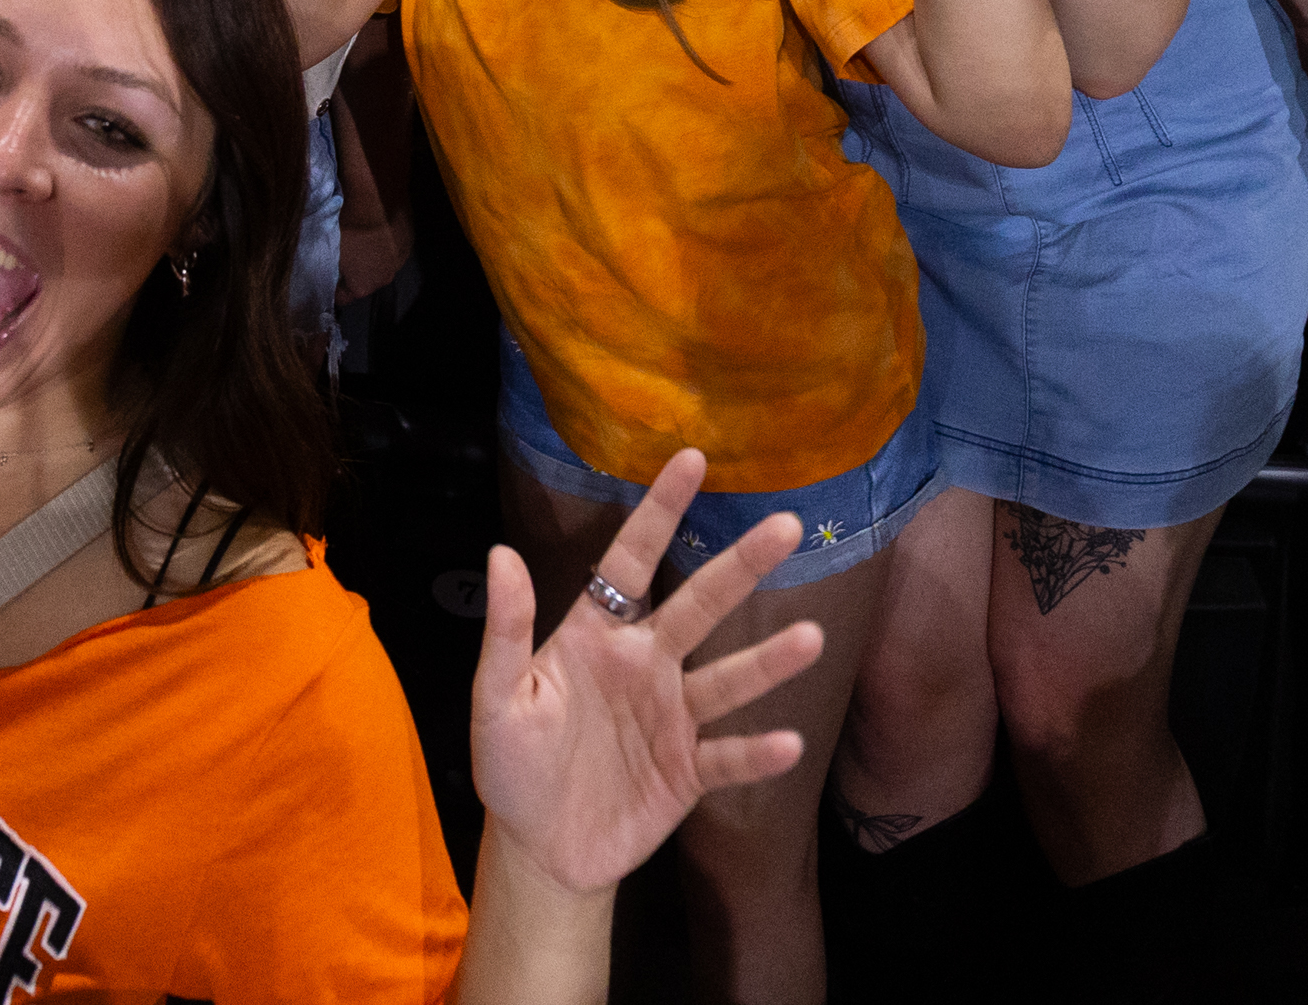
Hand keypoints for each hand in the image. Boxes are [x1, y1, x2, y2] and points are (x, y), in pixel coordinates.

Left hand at [466, 449, 825, 898]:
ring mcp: (673, 718)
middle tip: (788, 525)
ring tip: (811, 637)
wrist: (539, 848)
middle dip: (741, 566)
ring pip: (727, 679)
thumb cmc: (511, 765)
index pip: (631, 560)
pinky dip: (756, 753)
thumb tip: (500, 554)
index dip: (660, 510)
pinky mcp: (688, 773)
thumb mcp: (495, 700)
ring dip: (768, 662)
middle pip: (699, 606)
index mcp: (597, 635)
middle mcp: (645, 664)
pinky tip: (788, 742)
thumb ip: (505, 632)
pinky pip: (727, 758)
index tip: (693, 458)